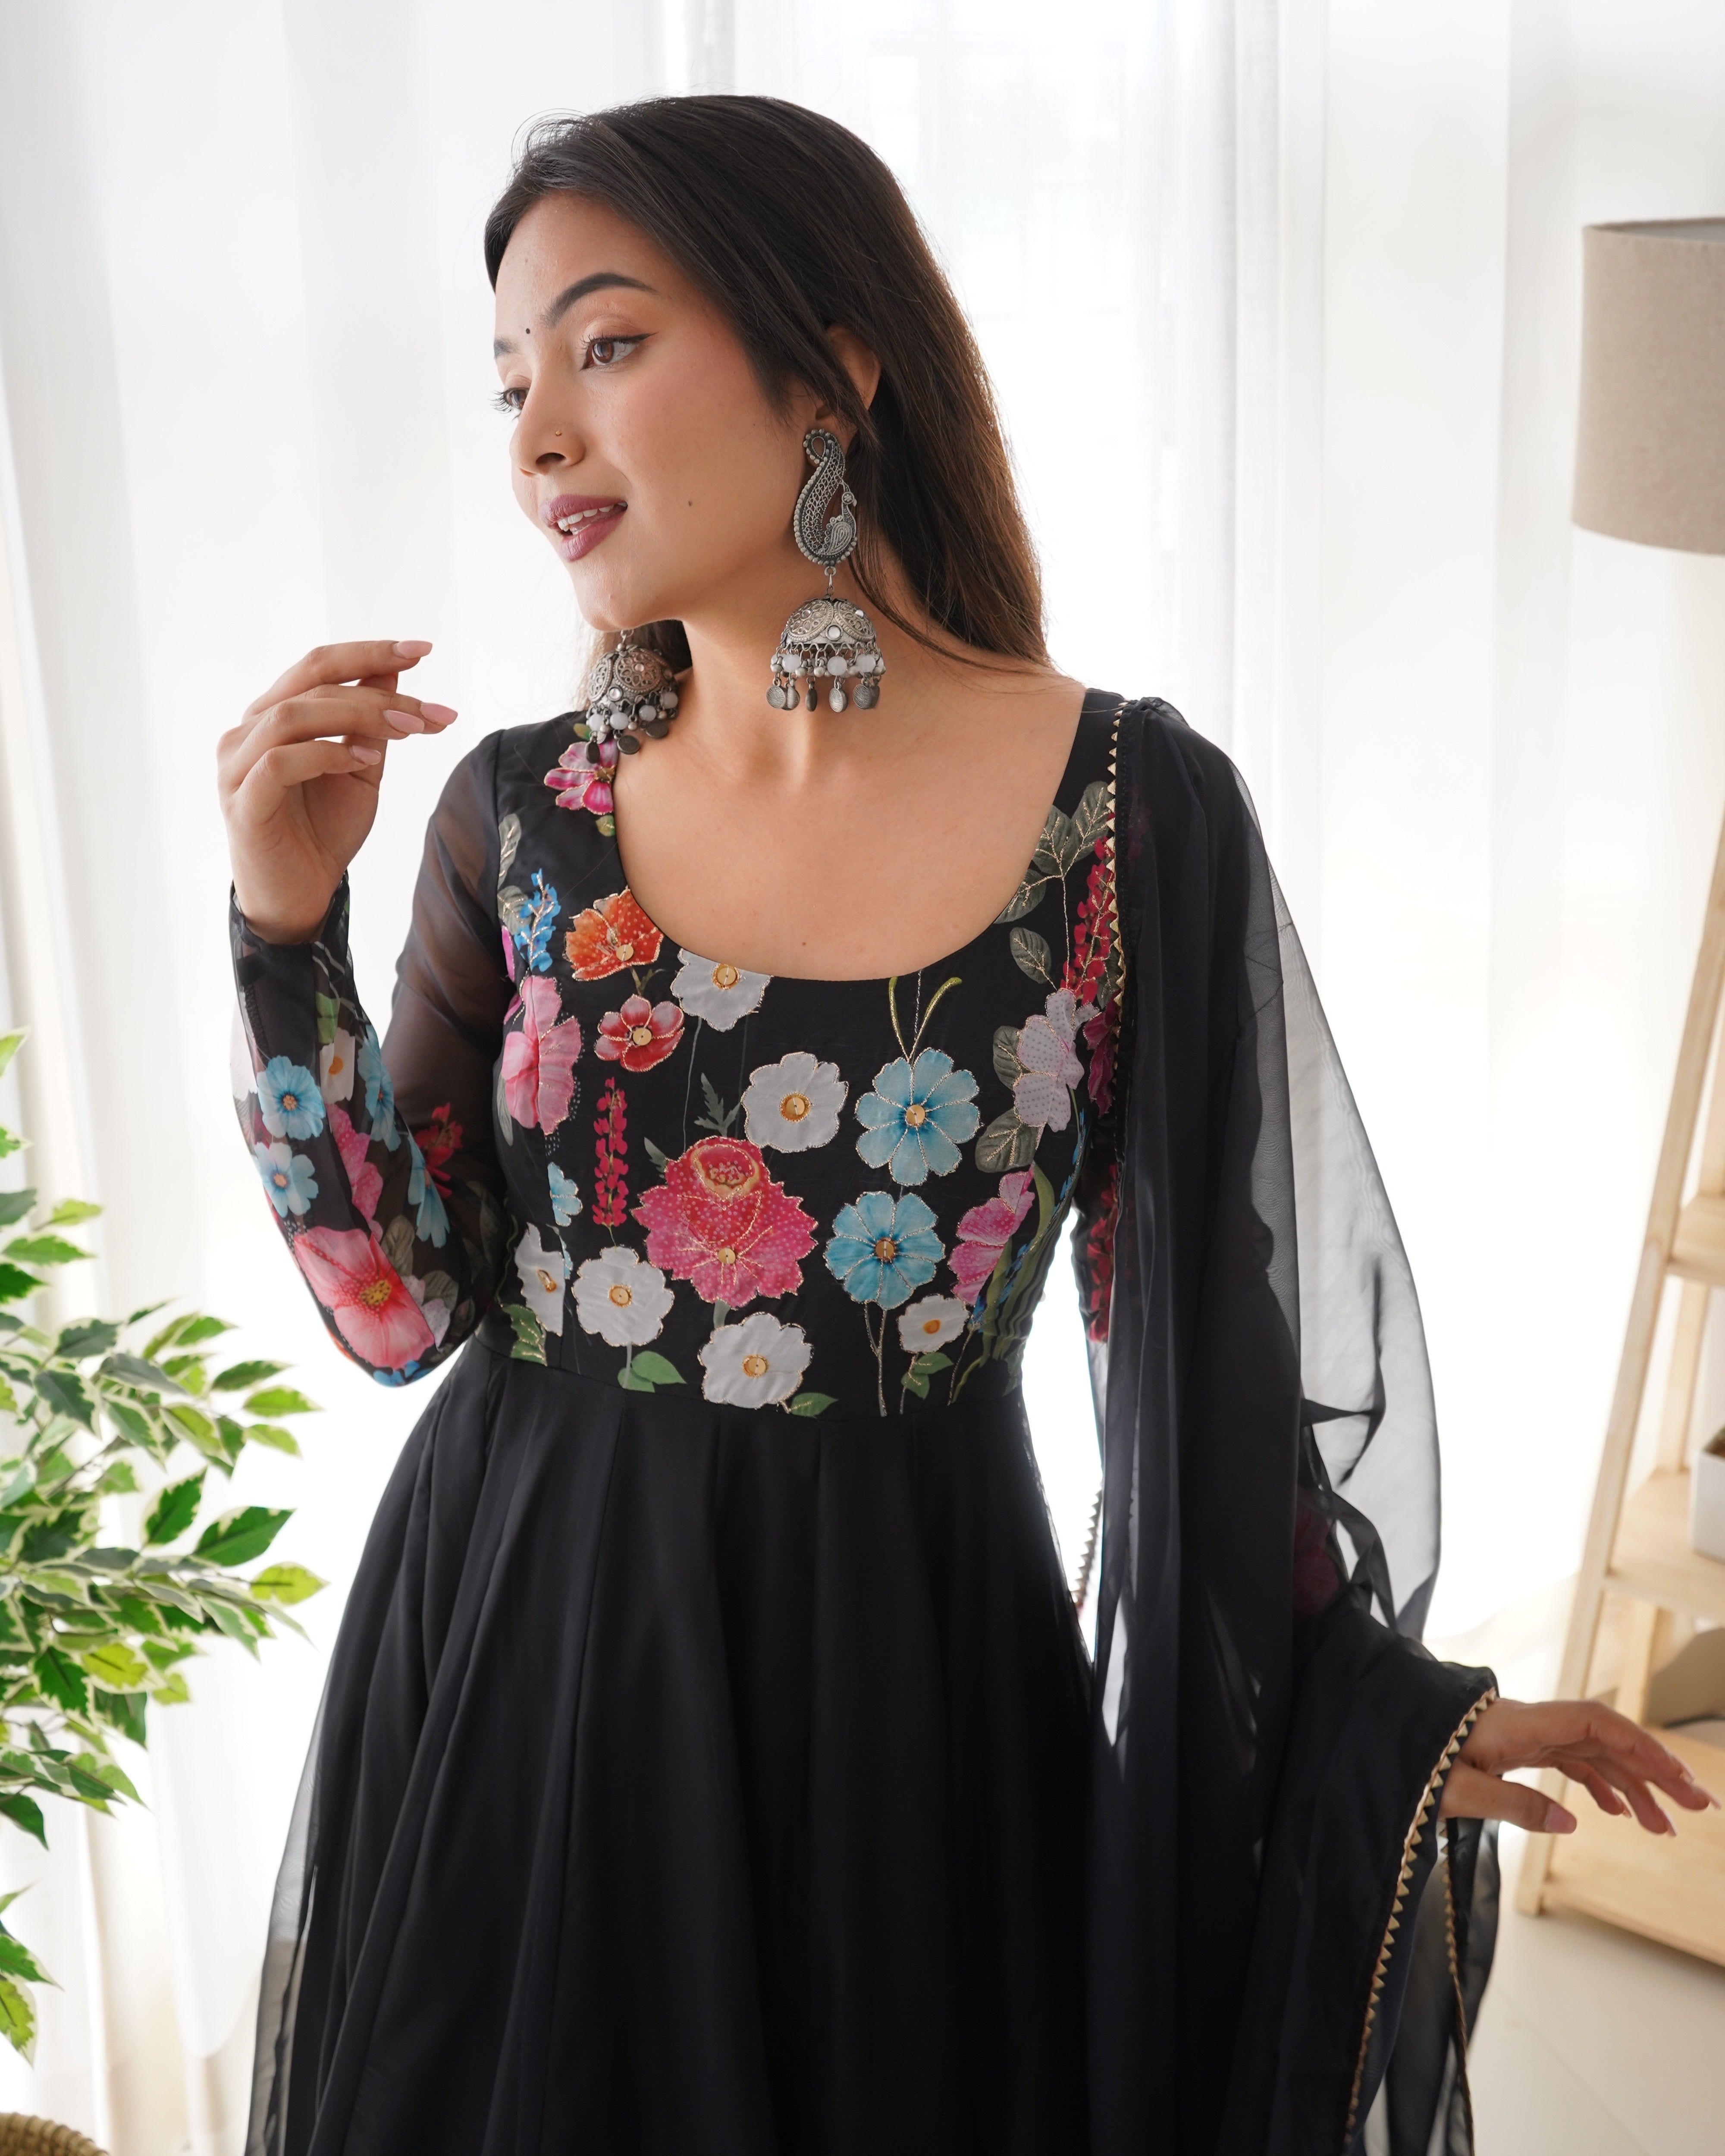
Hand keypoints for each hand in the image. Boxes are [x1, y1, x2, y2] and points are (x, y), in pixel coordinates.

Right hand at [217, 640, 457, 942]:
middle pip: (310, 679)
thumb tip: (394, 670)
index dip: (369, 652)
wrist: (301, 894)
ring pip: (295, 714)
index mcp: (273, 715)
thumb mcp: (361, 768)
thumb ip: (371, 723)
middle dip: (377, 686)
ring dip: (359, 715)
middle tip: (429, 708)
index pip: (318, 665)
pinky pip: (281, 761)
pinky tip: (366, 761)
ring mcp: (237, 764)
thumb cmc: (325, 831)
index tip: (423, 650)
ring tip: (407, 730)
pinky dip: (327, 755)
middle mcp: (247, 730)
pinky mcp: (241, 800)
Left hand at [1440, 1695, 1719, 1833]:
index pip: (1596, 1723)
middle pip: (1607, 1740)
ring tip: (1664, 1828)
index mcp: (1521, 1724)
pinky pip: (1573, 1762)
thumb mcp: (1459, 1789)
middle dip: (1655, 1771)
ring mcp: (1529, 1735)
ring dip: (1633, 1785)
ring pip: (1595, 1754)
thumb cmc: (1414, 1759)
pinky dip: (1600, 1783)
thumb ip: (1515, 1804)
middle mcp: (1532, 1724)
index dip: (1640, 1746)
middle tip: (1698, 1807)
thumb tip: (1575, 1820)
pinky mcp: (1521, 1748)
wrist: (1383, 1735)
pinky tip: (1618, 1811)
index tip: (1676, 1777)